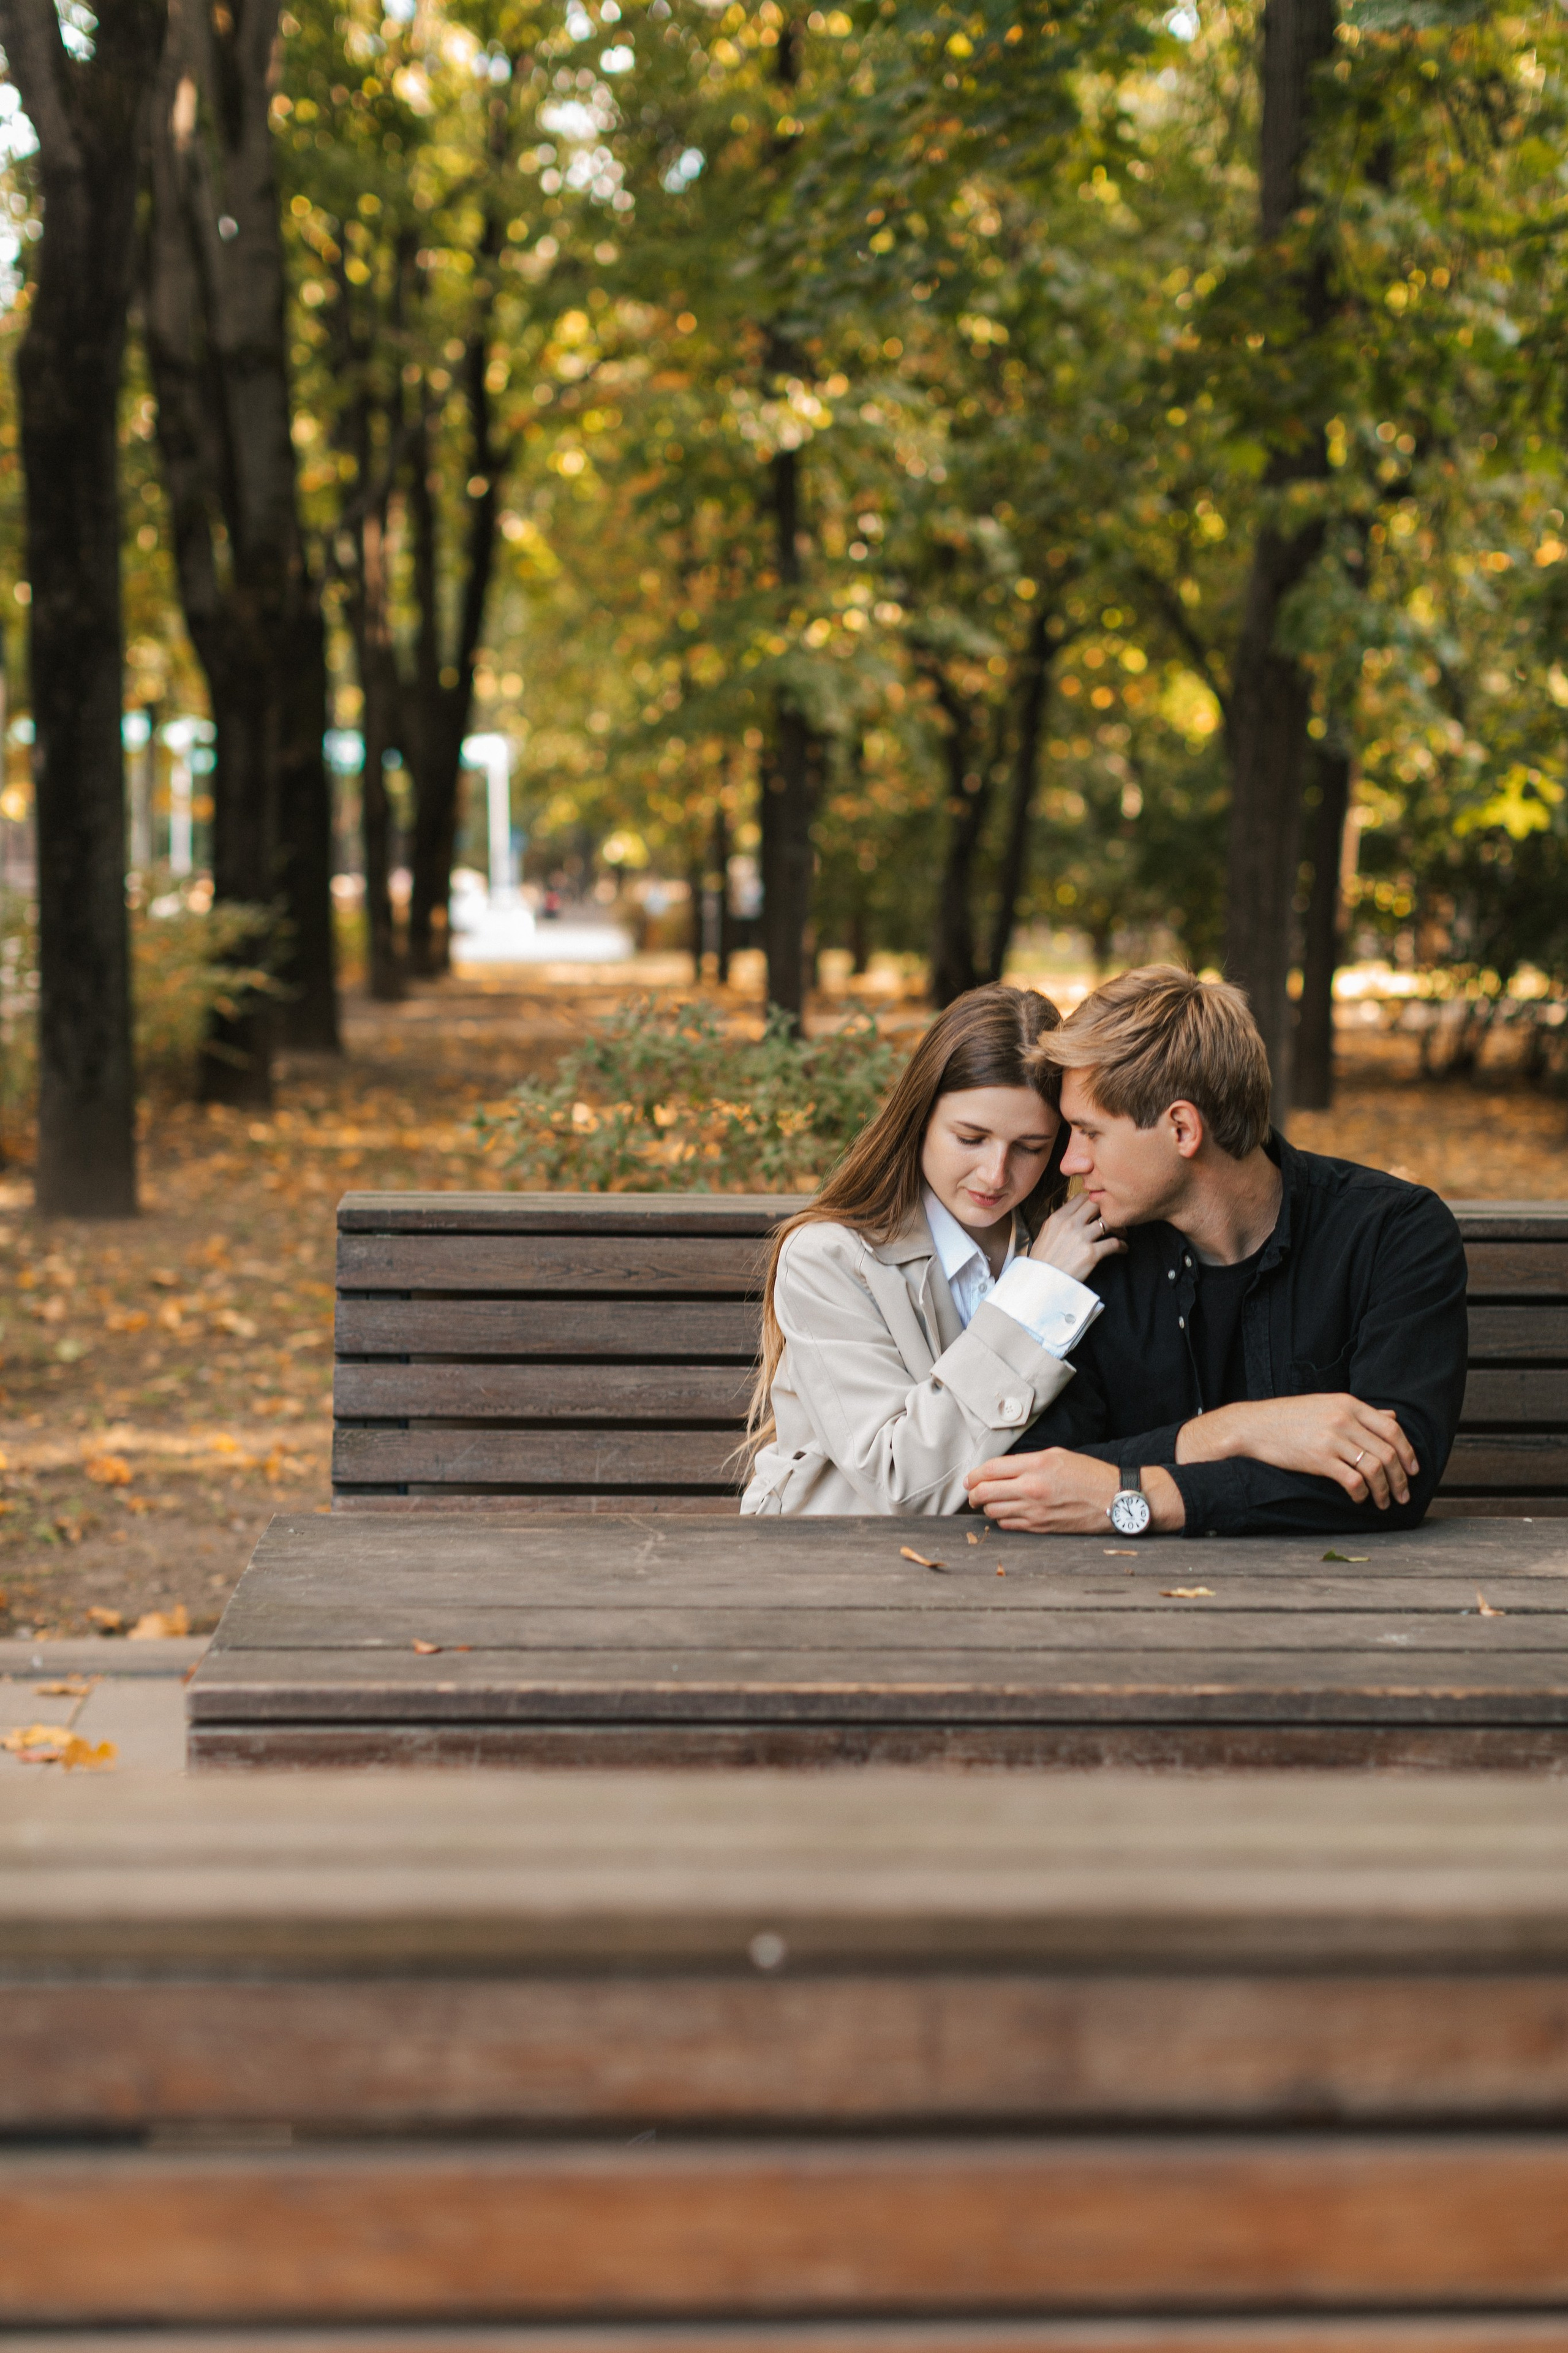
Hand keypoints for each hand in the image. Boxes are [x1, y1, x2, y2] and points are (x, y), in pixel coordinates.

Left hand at [964, 1447, 1183, 1532]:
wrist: (1116, 1499)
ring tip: (991, 1503)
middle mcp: (1031, 1488)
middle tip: (974, 1493)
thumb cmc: (1090, 1474)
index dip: (974, 1476)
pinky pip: (1010, 1526)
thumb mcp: (1057, 1455)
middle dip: (974, 1494)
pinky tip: (1008, 1513)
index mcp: (1035, 1465)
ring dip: (988, 1508)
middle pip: (985, 1493)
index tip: (970, 1480)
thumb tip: (1003, 1469)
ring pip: (994, 1512)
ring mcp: (1035, 1511)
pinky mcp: (1041, 1528)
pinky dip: (1003, 1520)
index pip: (990, 1470)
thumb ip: (1027, 1461)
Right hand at [1028, 1193, 1126, 1284]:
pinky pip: (1114, 1243)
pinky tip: (1123, 1249)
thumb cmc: (1042, 1261)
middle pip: (1097, 1205)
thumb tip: (1073, 1216)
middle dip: (1108, 1209)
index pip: (1081, 1197)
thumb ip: (1059, 1223)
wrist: (1041, 1282)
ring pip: (1109, 1222)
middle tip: (1114, 1218)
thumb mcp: (1045, 1234)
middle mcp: (1070, 1224)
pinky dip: (1122, 1245)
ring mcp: (1081, 1238)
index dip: (1094, 1200)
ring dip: (1119, 1228)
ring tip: (1122, 1234)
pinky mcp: (1091, 1253)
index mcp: (1058, 1217)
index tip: (1100, 1208)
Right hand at [1176, 1393, 1418, 1508]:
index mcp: (1348, 1404)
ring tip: (1384, 1502)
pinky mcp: (1319, 1458)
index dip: (1408, 1452)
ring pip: (1375, 1468)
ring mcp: (1332, 1438)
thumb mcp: (1327, 1405)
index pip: (1392, 1429)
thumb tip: (1392, 1418)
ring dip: (1385, 1490)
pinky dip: (1362, 1493)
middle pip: (1387, 1452)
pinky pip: (1353, 1479)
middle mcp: (1344, 1419)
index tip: (1413, 1470)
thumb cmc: (1289, 1417)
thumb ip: (1361, 1412)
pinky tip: (1360, 1499)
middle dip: (1401, 1478)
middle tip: (1403, 1494)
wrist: (1254, 1426)